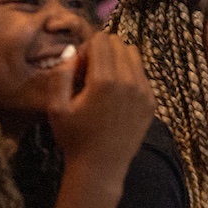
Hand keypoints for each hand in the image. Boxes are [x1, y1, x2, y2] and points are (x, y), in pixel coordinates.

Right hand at [46, 33, 155, 174]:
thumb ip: (61, 73)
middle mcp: (129, 82)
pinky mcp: (151, 102)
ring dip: (118, 60)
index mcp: (105, 80)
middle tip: (91, 74)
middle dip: (103, 51)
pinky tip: (117, 96)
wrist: (100, 168)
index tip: (80, 68)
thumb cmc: (74, 138)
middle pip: (119, 43)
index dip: (86, 49)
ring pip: (133, 55)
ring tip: (105, 82)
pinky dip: (129, 75)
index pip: (101, 39)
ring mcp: (144, 92)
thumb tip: (74, 52)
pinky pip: (142, 74)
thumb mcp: (56, 107)